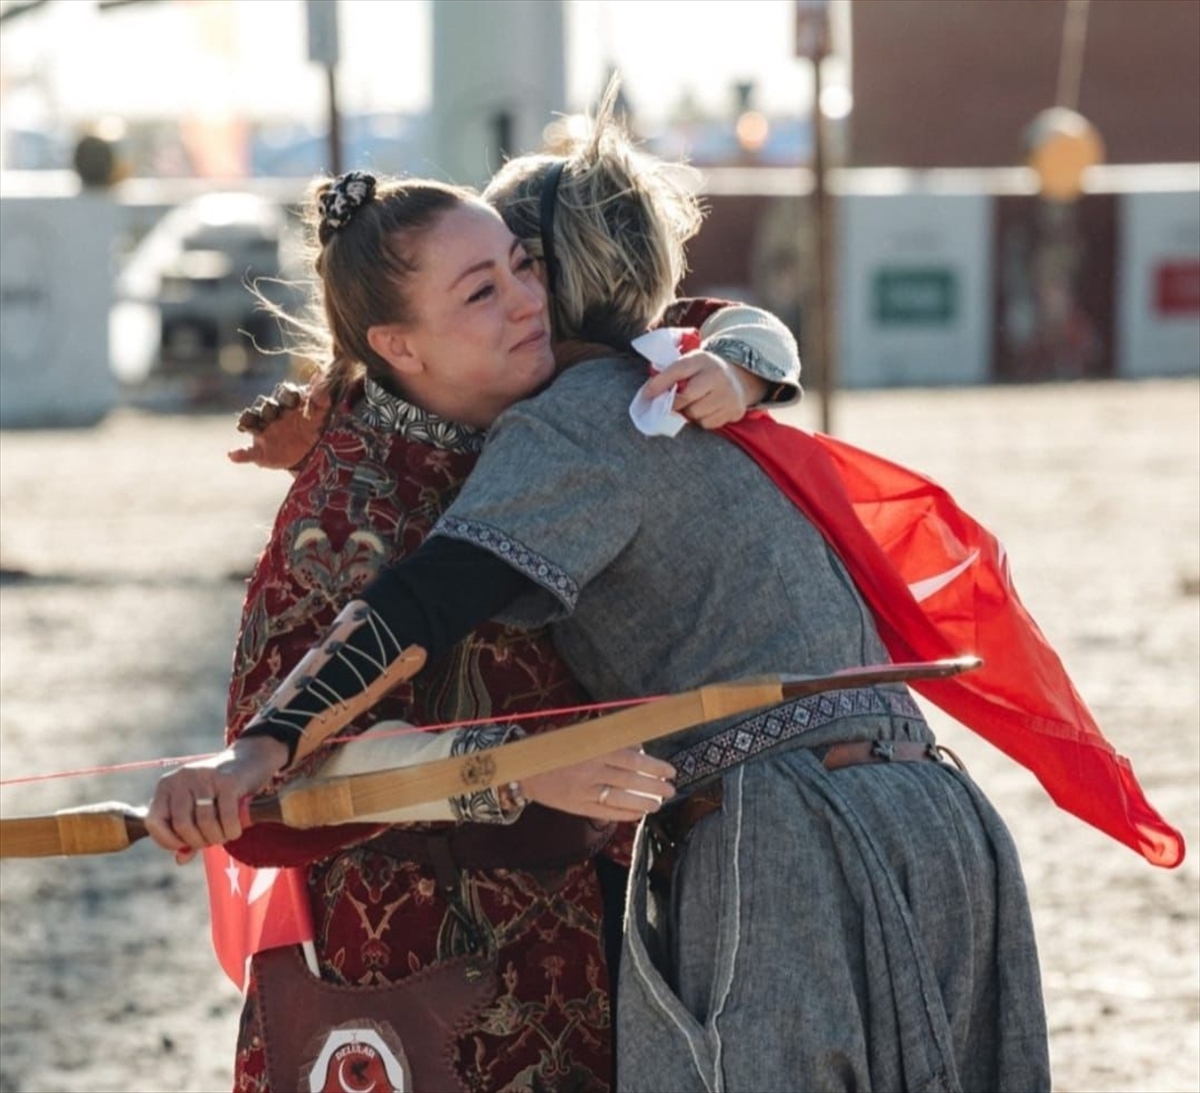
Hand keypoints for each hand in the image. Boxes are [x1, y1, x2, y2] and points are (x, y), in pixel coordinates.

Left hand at [143, 736, 289, 862]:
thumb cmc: (219, 790)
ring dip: (217, 837)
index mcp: (166, 786)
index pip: (154, 822)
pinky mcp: (228, 780)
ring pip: (205, 822)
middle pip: (182, 824)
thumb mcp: (198, 808)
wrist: (250, 760)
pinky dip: (231, 830)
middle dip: (198, 841)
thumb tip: (180, 860)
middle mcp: (182, 778)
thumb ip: (187, 833)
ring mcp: (205, 777)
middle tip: (211, 841)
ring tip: (224, 835)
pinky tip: (235, 830)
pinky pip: (227, 816)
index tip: (185, 845)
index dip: (167, 841)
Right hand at [227, 379, 331, 470]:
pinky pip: (247, 452)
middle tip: (273, 414)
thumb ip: (321, 398)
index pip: (284, 393)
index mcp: (287, 403)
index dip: (288, 395)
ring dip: (248, 422)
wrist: (309, 451)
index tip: (295, 400)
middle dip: (268, 409)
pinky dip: (239, 454)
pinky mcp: (259, 451)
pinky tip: (233, 455)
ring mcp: (262, 431)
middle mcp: (271, 414)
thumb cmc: (312, 426)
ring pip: (251, 422)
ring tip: (245, 425)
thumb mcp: (320, 414)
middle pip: (265, 406)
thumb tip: (320, 375)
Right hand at [523, 747, 675, 821]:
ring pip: (621, 800)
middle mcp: (590, 771)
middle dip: (655, 787)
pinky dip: (625, 814)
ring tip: (658, 803)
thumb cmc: (556, 746)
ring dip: (643, 803)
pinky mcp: (577, 807)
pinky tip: (638, 814)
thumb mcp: (581, 735)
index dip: (653, 766)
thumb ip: (609, 739)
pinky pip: (606, 813)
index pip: (632, 759)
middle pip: (630, 781)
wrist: (524, 768)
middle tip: (671, 790)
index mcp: (592, 749)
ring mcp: (584, 791)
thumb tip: (639, 747)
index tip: (670, 770)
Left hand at [640, 351, 767, 429]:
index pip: (677, 370)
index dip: (660, 383)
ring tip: (694, 405)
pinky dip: (703, 420)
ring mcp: (728, 393)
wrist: (738, 377)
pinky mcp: (735, 409)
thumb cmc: (704, 373)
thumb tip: (649, 393)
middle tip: (672, 405)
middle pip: (687, 397)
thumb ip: (672, 374)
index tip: (646, 394)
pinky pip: (708, 424)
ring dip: (689, 413)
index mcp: (701, 359)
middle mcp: (717, 374)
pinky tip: (707, 410)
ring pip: (696, 414)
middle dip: (675, 404)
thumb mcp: (690, 364)